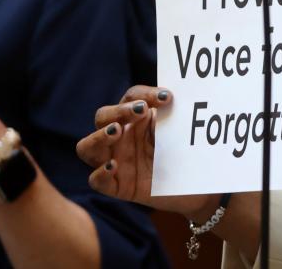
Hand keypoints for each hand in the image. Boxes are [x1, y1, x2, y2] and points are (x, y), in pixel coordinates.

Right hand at [75, 86, 215, 217]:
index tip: (166, 98)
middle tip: (139, 111)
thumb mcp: (179, 131)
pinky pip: (96, 180)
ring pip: (87, 147)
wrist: (195, 185)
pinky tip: (114, 165)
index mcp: (136, 119)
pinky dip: (100, 172)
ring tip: (116, 131)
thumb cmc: (184, 153)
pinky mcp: (117, 186)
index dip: (145, 94)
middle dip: (118, 111)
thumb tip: (169, 97)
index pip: (131, 98)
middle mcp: (121, 137)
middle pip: (103, 116)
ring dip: (99, 136)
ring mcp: (115, 160)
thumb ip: (171, 115)